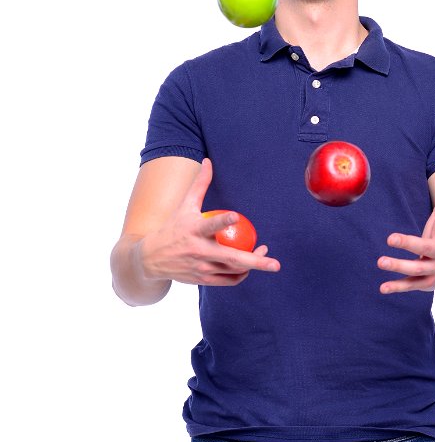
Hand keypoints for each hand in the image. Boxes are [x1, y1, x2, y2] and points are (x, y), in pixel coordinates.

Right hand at [139, 158, 280, 285]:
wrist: (151, 259)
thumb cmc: (173, 227)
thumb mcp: (184, 206)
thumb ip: (200, 184)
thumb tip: (208, 161)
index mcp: (193, 230)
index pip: (209, 224)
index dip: (222, 221)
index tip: (235, 216)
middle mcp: (198, 251)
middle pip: (231, 257)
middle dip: (255, 261)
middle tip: (275, 263)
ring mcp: (202, 268)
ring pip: (234, 270)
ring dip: (253, 265)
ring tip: (265, 254)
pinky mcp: (203, 280)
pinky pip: (228, 280)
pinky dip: (241, 275)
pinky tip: (249, 267)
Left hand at [378, 164, 434, 294]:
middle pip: (426, 248)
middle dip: (410, 244)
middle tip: (390, 238)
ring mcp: (434, 270)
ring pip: (416, 269)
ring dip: (398, 266)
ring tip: (380, 261)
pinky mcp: (425, 284)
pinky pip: (410, 286)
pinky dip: (397, 287)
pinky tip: (382, 288)